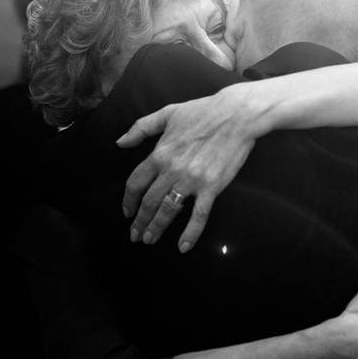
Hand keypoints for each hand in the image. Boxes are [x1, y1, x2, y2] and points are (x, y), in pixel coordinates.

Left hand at [116, 87, 264, 251]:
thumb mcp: (168, 113)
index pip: (135, 183)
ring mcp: (192, 181)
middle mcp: (172, 170)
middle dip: (140, 221)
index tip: (127, 212)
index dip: (128, 201)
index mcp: (160, 153)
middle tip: (136, 235)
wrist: (237, 114)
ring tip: (150, 239)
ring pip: (168, 211)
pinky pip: (198, 215)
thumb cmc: (203, 111)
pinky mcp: (212, 187)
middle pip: (149, 202)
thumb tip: (120, 142)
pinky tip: (183, 247)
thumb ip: (141, 128)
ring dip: (157, 227)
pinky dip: (190, 233)